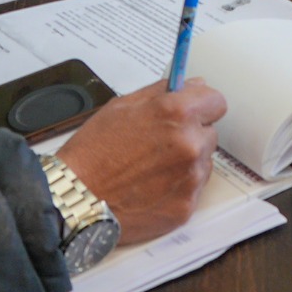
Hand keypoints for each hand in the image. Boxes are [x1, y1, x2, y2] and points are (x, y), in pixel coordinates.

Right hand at [55, 80, 227, 243]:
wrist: (75, 199)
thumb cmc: (92, 153)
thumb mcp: (122, 107)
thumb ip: (162, 93)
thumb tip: (193, 86)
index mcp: (176, 113)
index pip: (216, 101)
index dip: (201, 105)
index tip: (193, 111)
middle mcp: (190, 144)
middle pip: (209, 133)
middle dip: (191, 135)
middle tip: (159, 145)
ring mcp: (191, 177)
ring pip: (203, 162)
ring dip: (186, 162)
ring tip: (150, 169)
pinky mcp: (187, 205)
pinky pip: (194, 188)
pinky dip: (178, 187)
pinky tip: (151, 188)